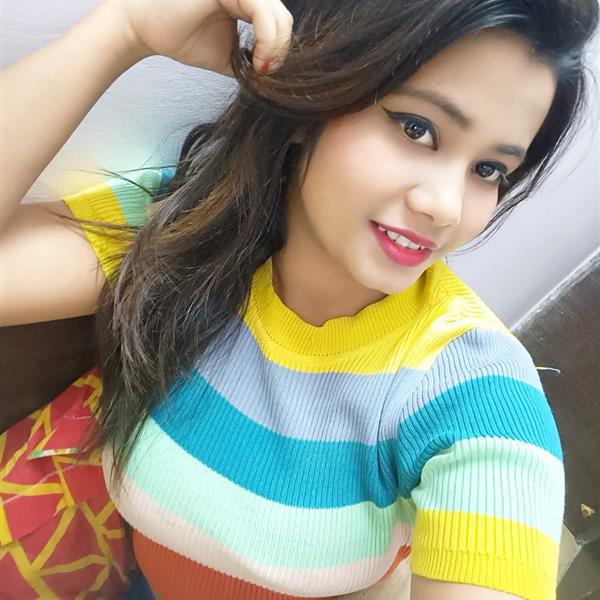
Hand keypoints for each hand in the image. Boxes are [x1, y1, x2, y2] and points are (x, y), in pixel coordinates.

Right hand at [102, 0, 293, 74]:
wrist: (147, 29)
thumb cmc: (181, 38)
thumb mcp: (225, 58)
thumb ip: (248, 65)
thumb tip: (270, 82)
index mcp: (245, 4)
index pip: (279, 23)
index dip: (281, 50)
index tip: (265, 72)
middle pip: (284, 18)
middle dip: (282, 50)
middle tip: (265, 71)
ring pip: (277, 14)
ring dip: (276, 46)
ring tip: (260, 66)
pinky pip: (261, 10)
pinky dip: (266, 38)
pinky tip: (257, 58)